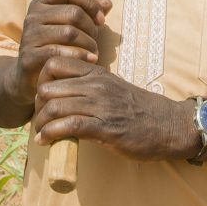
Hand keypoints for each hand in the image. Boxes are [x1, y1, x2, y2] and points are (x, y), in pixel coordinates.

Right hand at [16, 0, 111, 106]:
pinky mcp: (28, 56)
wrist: (31, 75)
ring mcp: (29, 35)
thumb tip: (107, 3)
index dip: (89, 0)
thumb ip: (88, 13)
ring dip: (89, 44)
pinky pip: (59, 52)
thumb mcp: (72, 26)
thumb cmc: (56, 46)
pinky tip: (90, 61)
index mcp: (42, 2)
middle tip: (96, 41)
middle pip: (73, 12)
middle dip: (91, 28)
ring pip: (69, 32)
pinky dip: (80, 56)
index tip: (101, 19)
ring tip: (95, 53)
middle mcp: (33, 15)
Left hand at [32, 56, 195, 161]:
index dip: (40, 80)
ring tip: (40, 133)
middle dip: (37, 105)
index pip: (54, 64)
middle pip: (48, 87)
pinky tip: (45, 141)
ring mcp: (100, 106)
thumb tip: (64, 96)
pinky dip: (51, 134)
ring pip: (55, 106)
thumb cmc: (141, 110)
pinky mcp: (105, 128)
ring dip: (41, 122)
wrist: (170, 126)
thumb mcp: (114, 88)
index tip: (42, 98)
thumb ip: (91, 87)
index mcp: (97, 73)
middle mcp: (96, 85)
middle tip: (39, 119)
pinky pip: (68, 126)